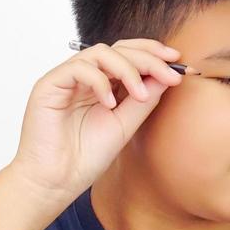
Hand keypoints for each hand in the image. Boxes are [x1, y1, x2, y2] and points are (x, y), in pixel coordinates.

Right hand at [6, 39, 186, 209]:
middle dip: (148, 58)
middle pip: (119, 49)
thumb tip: (168, 76)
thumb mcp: (126, 125)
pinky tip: (109, 104)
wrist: (57, 180)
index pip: (129, 56)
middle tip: (170, 73)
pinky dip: (100, 82)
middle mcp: (86, 78)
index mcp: (105, 85)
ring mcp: (67, 79)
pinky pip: (79, 68)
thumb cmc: (87, 156)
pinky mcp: (49, 84)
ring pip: (101, 53)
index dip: (153, 54)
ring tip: (140, 94)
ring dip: (128, 69)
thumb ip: (144, 100)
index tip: (179, 64)